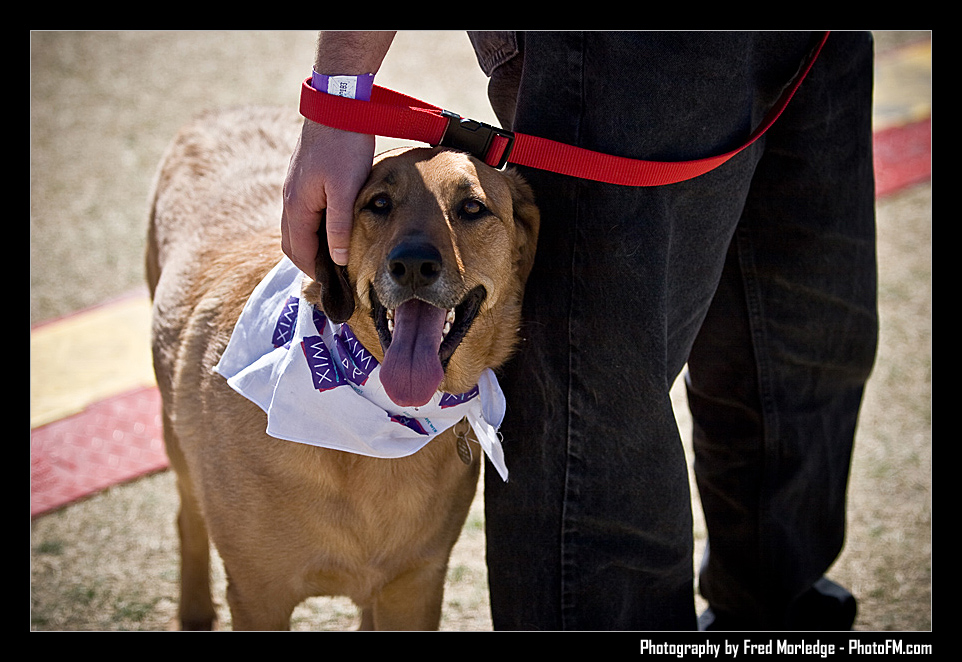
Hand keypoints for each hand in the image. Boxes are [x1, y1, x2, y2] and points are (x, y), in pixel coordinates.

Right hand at [281, 119, 375, 276]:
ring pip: (297, 230)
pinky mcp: (303, 181)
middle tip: (335, 279)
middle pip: (293, 246)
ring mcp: (294, 190)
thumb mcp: (346, 191)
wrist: (337, 107)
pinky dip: (314, 231)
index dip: (316, 273)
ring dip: (312, 247)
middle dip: (310, 264)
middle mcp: (290, 201)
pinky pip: (303, 216)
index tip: (335, 289)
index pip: (300, 253)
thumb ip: (339, 227)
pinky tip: (334, 231)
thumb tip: (339, 260)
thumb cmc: (343, 147)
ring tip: (336, 259)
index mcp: (297, 208)